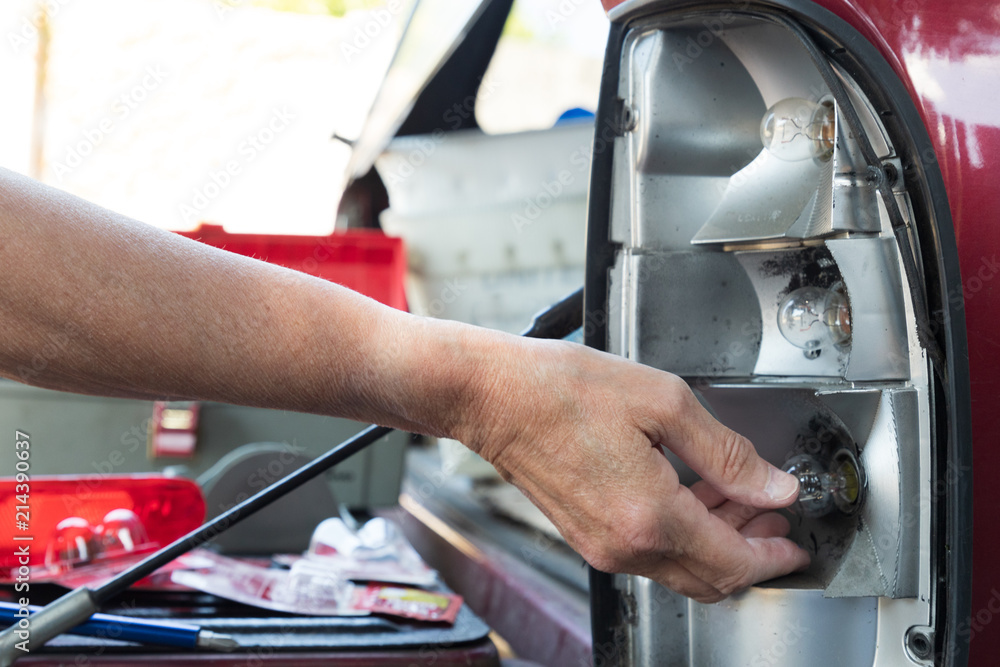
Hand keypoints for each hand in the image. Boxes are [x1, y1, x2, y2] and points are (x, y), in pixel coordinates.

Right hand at [458, 337, 809, 602]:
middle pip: (710, 579)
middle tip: (772, 515)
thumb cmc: (559, 390)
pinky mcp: (586, 535)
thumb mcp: (663, 402)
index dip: (775, 555)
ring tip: (736, 496)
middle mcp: (624, 545)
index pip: (734, 561)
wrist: (492, 397)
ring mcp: (601, 546)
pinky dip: (681, 533)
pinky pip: (649, 553)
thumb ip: (728, 452)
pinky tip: (690, 493)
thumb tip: (773, 484)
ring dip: (716, 540)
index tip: (796, 540)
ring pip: (680, 568)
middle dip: (751, 551)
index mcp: (650, 515)